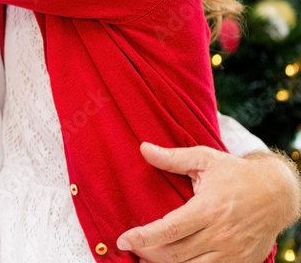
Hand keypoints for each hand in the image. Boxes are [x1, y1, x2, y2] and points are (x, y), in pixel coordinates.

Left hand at [116, 142, 299, 262]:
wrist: (277, 194)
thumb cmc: (236, 173)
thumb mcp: (205, 159)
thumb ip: (173, 157)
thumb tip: (143, 148)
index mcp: (208, 208)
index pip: (169, 229)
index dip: (143, 237)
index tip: (123, 240)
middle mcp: (220, 234)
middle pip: (175, 253)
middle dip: (148, 253)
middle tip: (131, 247)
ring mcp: (232, 252)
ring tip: (146, 258)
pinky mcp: (241, 262)